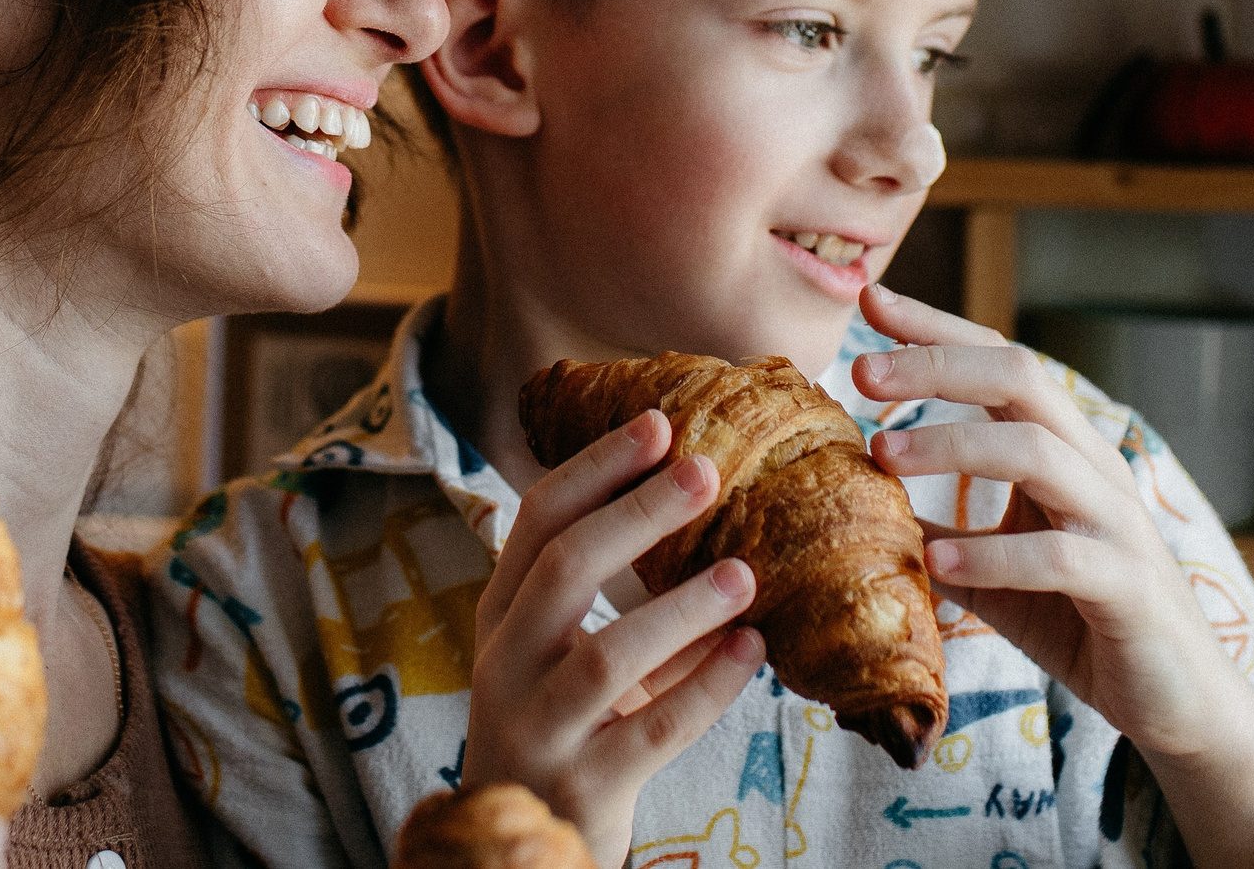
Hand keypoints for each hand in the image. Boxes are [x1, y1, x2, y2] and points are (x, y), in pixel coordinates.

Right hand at [466, 409, 766, 868]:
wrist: (523, 838)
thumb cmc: (562, 729)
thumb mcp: (569, 658)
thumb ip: (623, 607)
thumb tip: (712, 529)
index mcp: (502, 614)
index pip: (537, 520)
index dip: (596, 468)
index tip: (657, 425)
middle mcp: (506, 661)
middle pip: (565, 567)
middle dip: (637, 512)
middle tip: (705, 470)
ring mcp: (538, 724)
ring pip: (606, 653)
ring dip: (681, 607)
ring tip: (745, 575)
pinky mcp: (581, 784)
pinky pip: (651, 729)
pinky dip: (705, 688)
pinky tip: (751, 654)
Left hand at [854, 284, 1253, 868]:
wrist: (1174, 701)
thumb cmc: (1075, 618)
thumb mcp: (987, 566)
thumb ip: (932, 528)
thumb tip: (845, 502)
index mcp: (1060, 449)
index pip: (999, 362)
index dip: (936, 328)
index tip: (869, 300)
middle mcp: (1093, 468)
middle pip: (1020, 379)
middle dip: (937, 365)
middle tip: (861, 372)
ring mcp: (1116, 523)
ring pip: (1038, 451)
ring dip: (952, 444)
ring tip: (882, 455)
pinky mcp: (1129, 587)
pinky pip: (1061, 554)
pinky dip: (994, 553)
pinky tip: (936, 561)